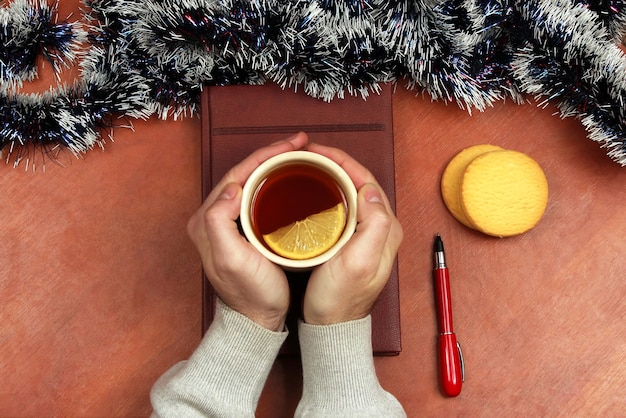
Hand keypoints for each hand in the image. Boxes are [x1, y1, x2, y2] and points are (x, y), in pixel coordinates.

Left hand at [187, 132, 308, 330]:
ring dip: (274, 166)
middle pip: (244, 174)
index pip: (237, 174)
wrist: (256, 320)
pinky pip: (258, 196)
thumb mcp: (231, 259)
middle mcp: (213, 217)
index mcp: (207, 219)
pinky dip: (275, 182)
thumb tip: (232, 187)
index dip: (266, 155)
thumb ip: (220, 221)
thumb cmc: (248, 293)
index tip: (292, 145)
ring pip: (252, 183)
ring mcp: (228, 224)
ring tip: (298, 155)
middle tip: (300, 143)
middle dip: (273, 154)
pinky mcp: (242, 231)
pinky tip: (290, 180)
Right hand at [302, 143, 403, 324]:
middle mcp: (380, 228)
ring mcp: (367, 235)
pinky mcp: (353, 241)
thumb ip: (373, 225)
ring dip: (332, 175)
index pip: (366, 180)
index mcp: (385, 228)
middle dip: (335, 163)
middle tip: (308, 154)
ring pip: (351, 192)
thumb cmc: (341, 299)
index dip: (341, 160)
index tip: (316, 151)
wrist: (332, 326)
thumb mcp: (359, 262)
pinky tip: (312, 193)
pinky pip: (343, 206)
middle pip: (360, 182)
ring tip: (309, 166)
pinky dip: (328, 193)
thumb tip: (371, 191)